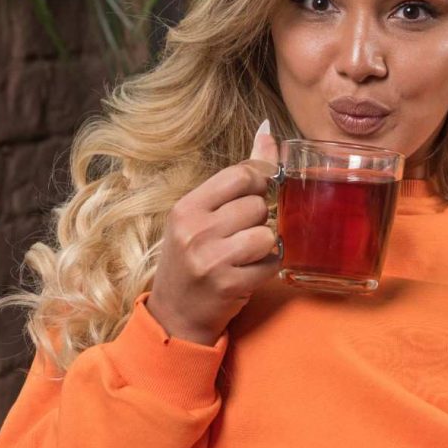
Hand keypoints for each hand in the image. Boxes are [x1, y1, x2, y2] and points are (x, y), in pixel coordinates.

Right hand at [147, 120, 281, 344]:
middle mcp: (194, 230)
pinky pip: (272, 262)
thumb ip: (238, 176)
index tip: (253, 198)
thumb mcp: (202, 215)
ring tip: (244, 255)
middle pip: (257, 205)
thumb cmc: (193, 258)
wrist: (175, 317)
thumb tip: (269, 131)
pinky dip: (268, 268)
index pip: (240, 174)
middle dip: (258, 220)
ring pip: (267, 233)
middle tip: (239, 236)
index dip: (258, 184)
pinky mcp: (229, 284)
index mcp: (186, 208)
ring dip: (264, 245)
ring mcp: (210, 259)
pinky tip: (248, 273)